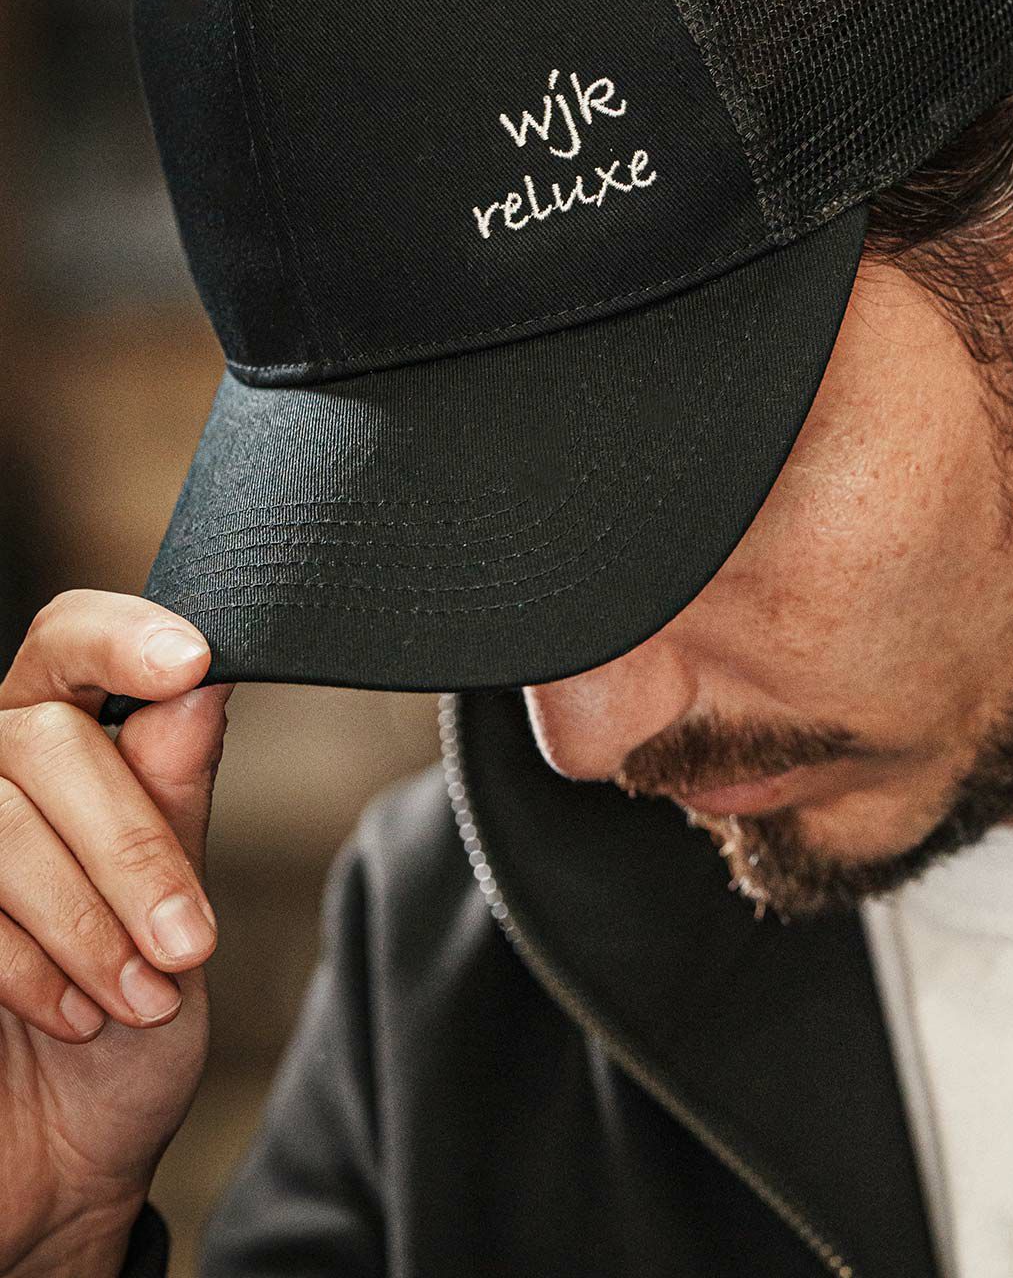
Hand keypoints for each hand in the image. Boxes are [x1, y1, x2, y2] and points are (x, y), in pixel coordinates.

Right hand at [0, 591, 232, 1272]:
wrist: (62, 1168)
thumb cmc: (127, 1031)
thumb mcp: (178, 912)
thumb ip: (174, 800)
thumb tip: (200, 687)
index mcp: (58, 746)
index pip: (70, 642)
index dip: (122, 637)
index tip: (190, 661)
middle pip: (47, 737)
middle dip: (134, 846)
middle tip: (187, 940)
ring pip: (3, 818)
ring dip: (89, 919)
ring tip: (136, 994)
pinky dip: (28, 963)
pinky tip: (67, 1012)